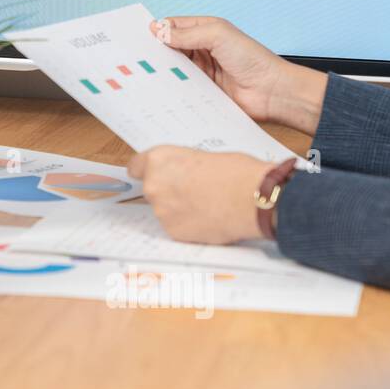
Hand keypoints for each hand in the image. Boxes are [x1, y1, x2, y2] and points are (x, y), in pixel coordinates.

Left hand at [128, 147, 271, 243]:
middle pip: (152, 189)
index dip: (147, 171)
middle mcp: (154, 185)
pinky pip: (176, 227)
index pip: (136, 166)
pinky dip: (188, 225)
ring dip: (178, 209)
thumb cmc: (237, 173)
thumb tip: (182, 174)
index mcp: (159, 160)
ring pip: (165, 210)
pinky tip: (208, 219)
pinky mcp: (174, 232)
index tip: (152, 174)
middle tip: (192, 190)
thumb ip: (183, 166)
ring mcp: (162, 211)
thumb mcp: (204, 156)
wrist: (253, 199)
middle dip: (168, 191)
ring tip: (206, 205)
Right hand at [151, 15, 326, 135]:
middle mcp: (202, 49)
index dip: (158, 30)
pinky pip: (181, 87)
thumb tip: (159, 31)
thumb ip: (188, 34)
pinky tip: (160, 89)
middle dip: (156, 51)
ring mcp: (202, 71)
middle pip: (170, 48)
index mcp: (206, 30)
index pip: (174, 26)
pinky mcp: (202, 90)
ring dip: (162, 71)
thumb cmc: (252, 59)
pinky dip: (171, 88)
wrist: (271, 92)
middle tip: (136, 57)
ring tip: (144, 74)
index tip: (140, 38)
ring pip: (173, 68)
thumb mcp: (218, 35)